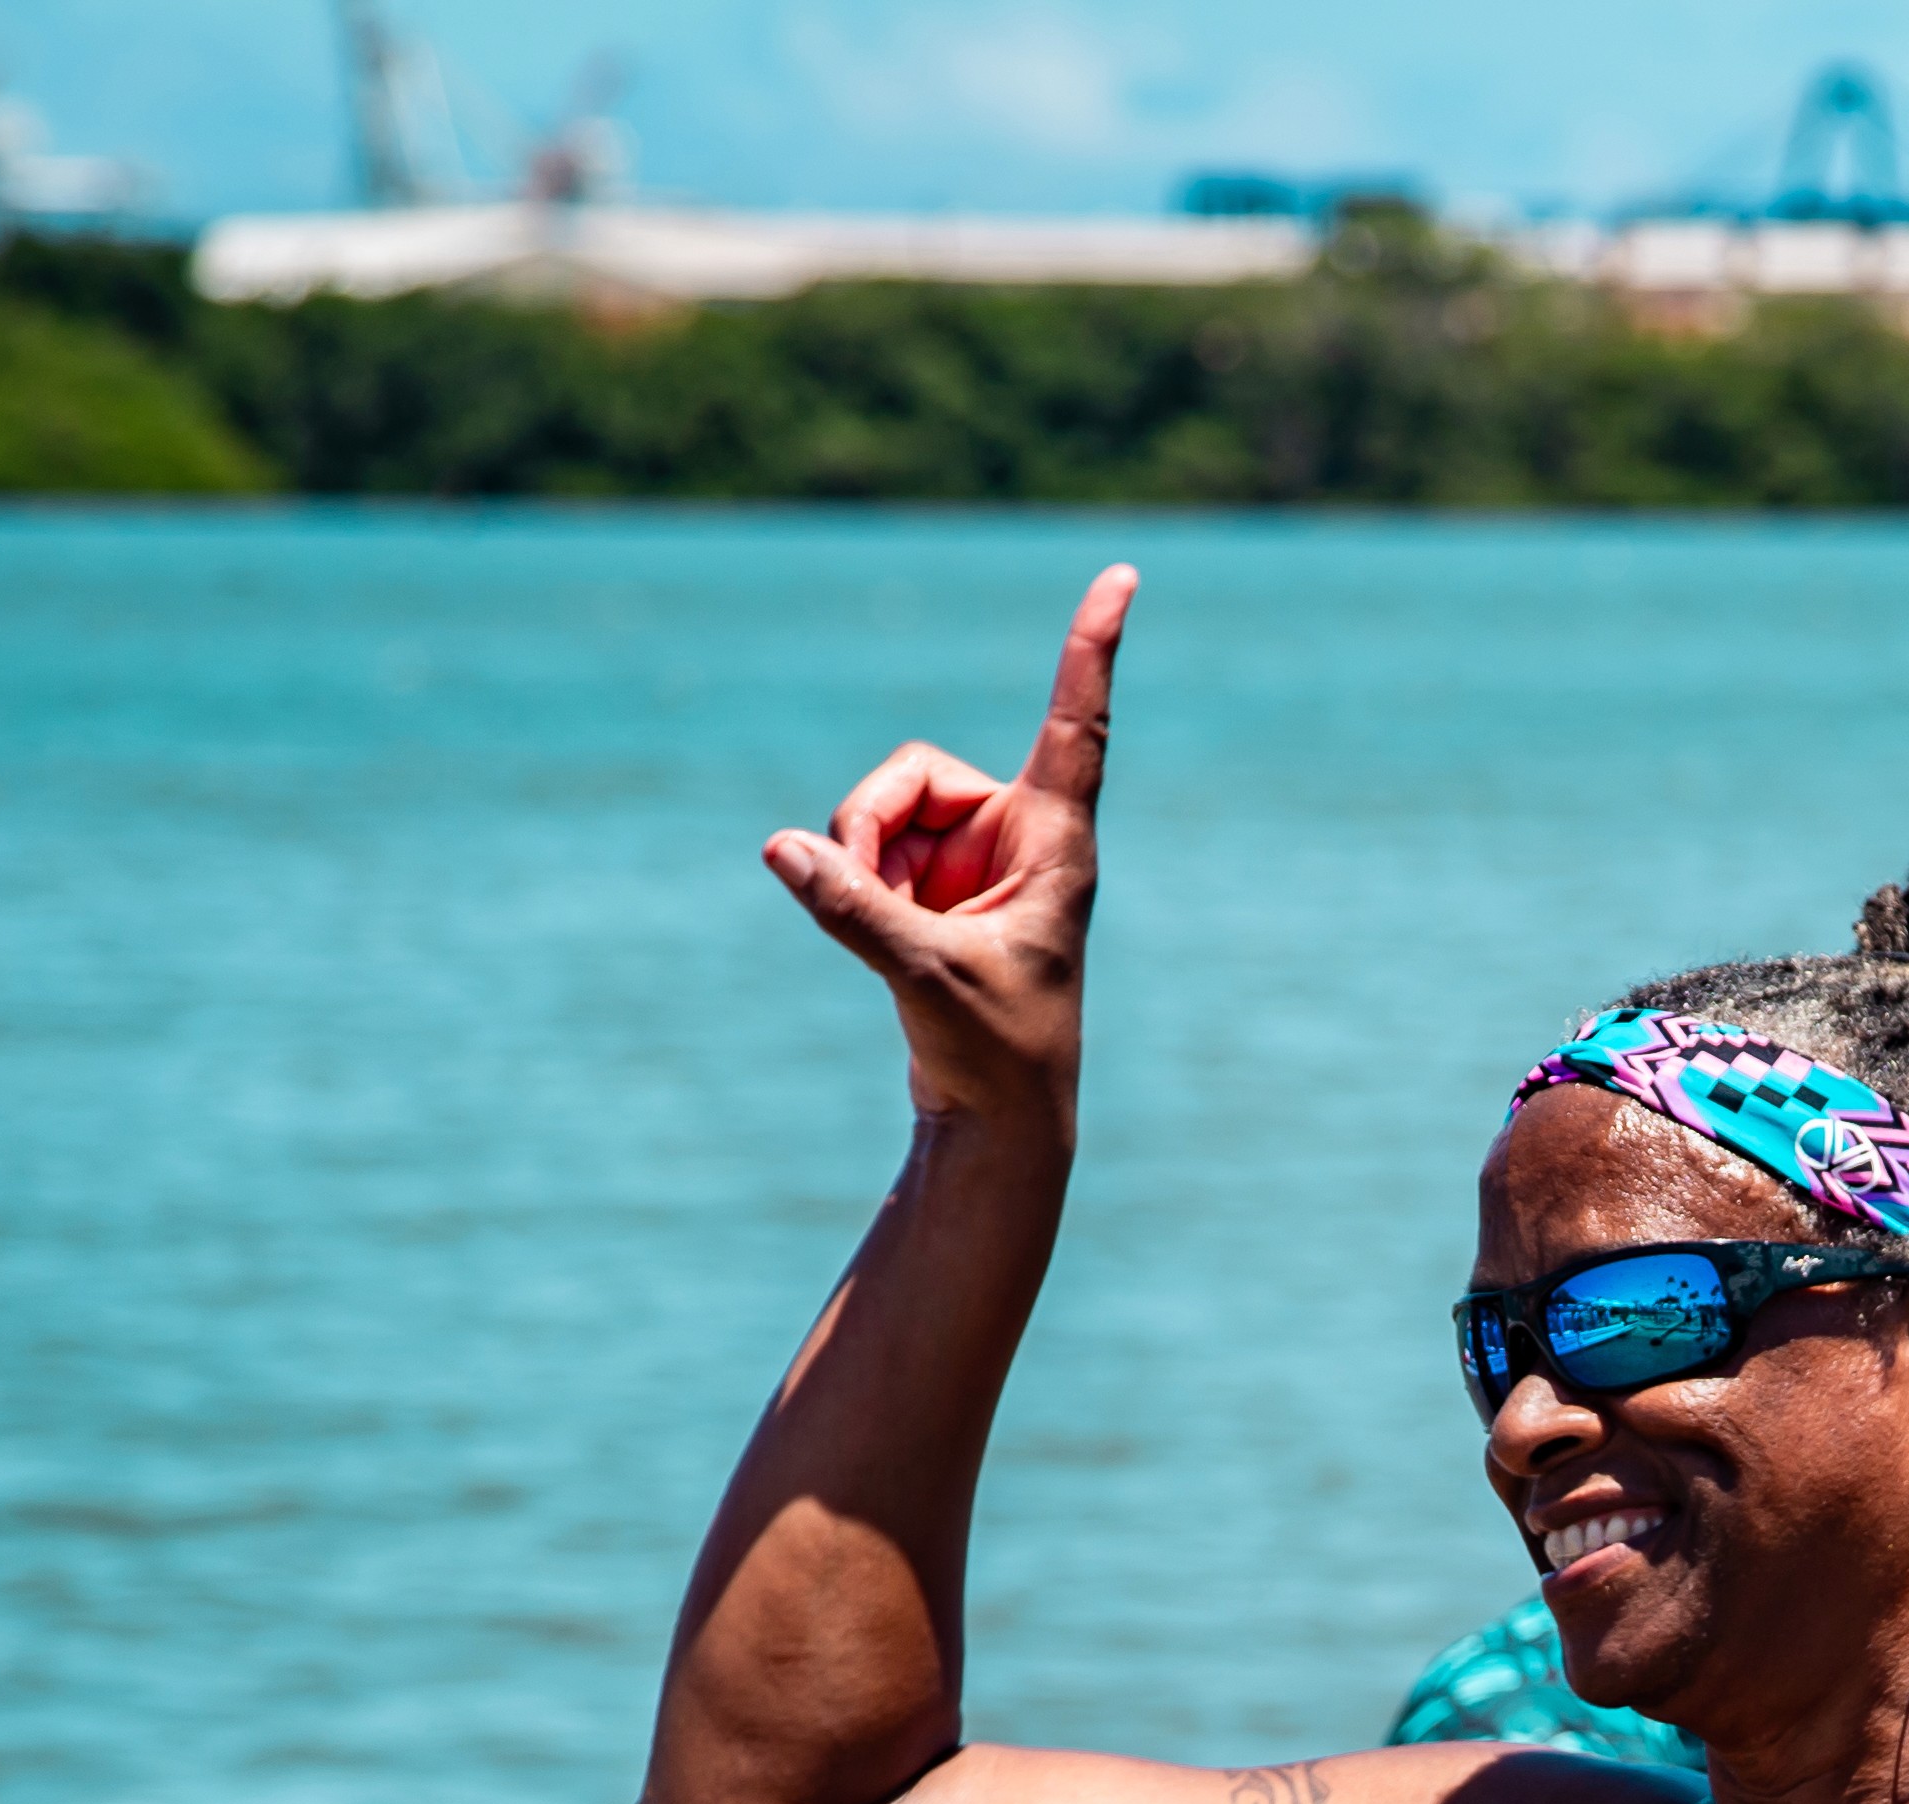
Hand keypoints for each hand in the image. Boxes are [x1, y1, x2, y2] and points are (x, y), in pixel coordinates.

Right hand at [763, 561, 1133, 1122]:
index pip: (1078, 725)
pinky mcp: (931, 893)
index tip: (1126, 576)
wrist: (994, 1121)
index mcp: (1056, 843)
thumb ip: (854, 910)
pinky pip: (866, 852)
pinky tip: (878, 942)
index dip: (1091, 648)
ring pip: (880, 813)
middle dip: (869, 826)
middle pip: (915, 774)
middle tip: (861, 895)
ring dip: (858, 865)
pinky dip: (852, 886)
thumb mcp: (927, 977)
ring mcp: (969, 863)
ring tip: (885, 939)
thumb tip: (782, 847)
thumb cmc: (998, 1052)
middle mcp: (1016, 839)